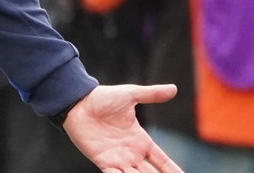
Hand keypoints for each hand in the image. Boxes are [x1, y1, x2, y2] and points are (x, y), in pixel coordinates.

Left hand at [63, 84, 183, 172]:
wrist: (79, 103)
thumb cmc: (103, 98)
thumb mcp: (130, 95)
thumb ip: (151, 94)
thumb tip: (174, 88)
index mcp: (141, 140)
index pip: (161, 160)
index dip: (172, 169)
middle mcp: (131, 153)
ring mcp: (118, 159)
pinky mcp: (103, 162)